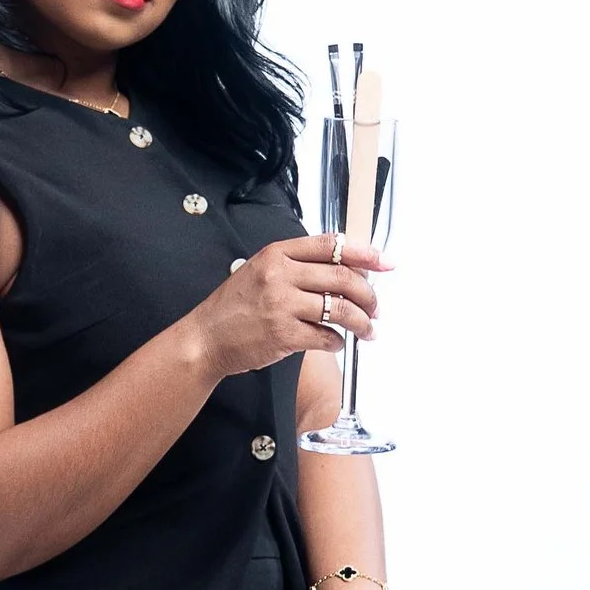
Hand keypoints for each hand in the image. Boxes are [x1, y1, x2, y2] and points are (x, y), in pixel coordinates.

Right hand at [191, 234, 386, 378]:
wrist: (205, 339)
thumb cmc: (233, 308)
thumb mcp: (259, 271)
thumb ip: (296, 266)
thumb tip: (343, 271)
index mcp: (276, 253)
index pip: (331, 246)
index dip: (364, 253)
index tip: (384, 263)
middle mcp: (280, 275)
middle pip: (342, 277)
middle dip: (368, 294)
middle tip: (376, 307)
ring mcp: (281, 305)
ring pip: (340, 309)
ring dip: (362, 322)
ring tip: (368, 330)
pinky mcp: (283, 335)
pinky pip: (326, 336)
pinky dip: (338, 342)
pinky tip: (337, 343)